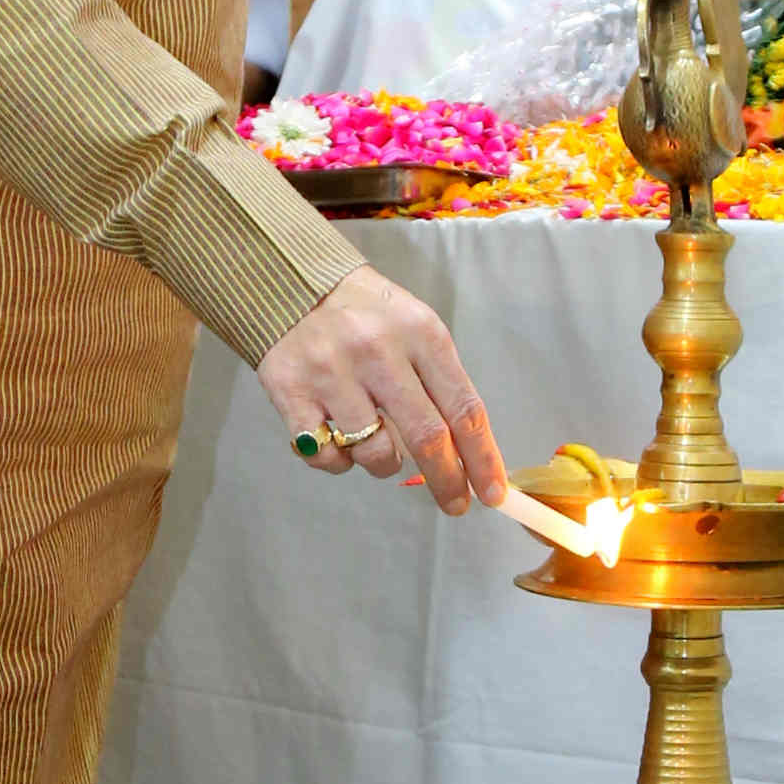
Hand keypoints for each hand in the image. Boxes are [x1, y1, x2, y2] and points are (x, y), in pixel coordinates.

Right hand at [258, 268, 507, 518]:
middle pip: (427, 437)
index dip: (483, 457)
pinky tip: (338, 438)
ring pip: (376, 453)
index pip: (464, 408)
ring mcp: (332, 373)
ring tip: (376, 439)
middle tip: (455, 502)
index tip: (492, 491)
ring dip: (385, 464)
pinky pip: (327, 456)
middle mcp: (378, 352)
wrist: (292, 281)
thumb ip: (440, 382)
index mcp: (420, 333)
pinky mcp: (291, 391)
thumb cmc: (366, 313)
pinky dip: (339, 462)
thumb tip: (467, 453)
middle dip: (448, 481)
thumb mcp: (415, 328)